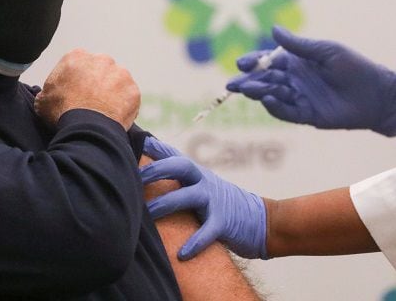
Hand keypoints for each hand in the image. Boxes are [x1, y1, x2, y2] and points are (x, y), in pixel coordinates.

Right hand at [35, 49, 139, 129]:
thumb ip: (48, 91)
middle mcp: (101, 59)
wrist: (86, 128)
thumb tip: (48, 95)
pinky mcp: (133, 90)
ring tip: (103, 111)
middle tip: (91, 101)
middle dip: (97, 82)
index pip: (79, 64)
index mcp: (77, 57)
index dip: (77, 79)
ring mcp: (120, 74)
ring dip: (112, 92)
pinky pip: (128, 97)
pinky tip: (113, 117)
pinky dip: (124, 105)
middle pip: (100, 69)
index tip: (76, 92)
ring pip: (117, 81)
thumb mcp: (43, 100)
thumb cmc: (62, 113)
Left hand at [140, 137, 266, 260]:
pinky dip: (195, 243)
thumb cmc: (222, 204)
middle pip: (180, 166)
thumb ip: (179, 179)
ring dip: (165, 204)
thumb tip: (149, 167)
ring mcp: (215, 201)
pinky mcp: (224, 223)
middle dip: (157, 170)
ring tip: (146, 215)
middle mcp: (205, 182)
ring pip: (188, 196)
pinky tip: (182, 254)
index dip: (156, 148)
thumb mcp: (202, 185)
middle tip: (134, 178)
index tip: (137, 141)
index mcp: (197, 174)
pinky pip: (207, 231)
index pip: (174, 155)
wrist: (261, 221)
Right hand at [227, 26, 395, 135]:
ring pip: (272, 95)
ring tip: (246, 89)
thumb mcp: (326, 51)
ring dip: (258, 92)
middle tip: (232, 84)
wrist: (377, 93)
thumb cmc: (354, 67)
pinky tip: (268, 99)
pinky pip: (286, 112)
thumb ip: (299, 45)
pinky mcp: (307, 115)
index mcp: (297, 62)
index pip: (268, 61)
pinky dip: (275, 106)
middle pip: (265, 80)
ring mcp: (299, 98)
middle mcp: (295, 80)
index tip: (241, 62)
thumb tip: (273, 29)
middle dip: (248, 81)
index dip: (254, 62)